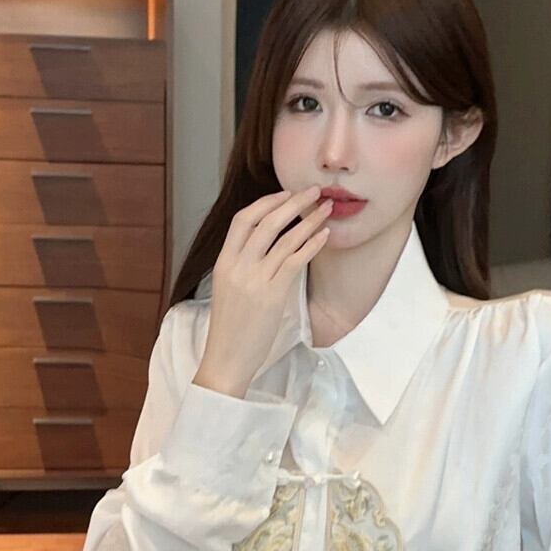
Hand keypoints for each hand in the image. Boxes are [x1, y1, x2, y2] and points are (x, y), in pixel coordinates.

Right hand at [193, 185, 332, 397]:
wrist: (226, 359)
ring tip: (327, 208)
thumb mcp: (229, 289)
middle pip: (265, 221)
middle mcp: (236, 266)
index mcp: (223, 262)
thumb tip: (267, 246)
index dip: (265, 202)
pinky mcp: (271, 296)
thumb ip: (243, 265)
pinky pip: (295, 261)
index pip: (242, 219)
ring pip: (284, 238)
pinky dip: (311, 244)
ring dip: (309, 219)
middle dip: (292, 201)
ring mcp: (254, 280)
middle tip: (314, 191)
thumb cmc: (231, 328)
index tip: (285, 194)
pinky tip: (324, 236)